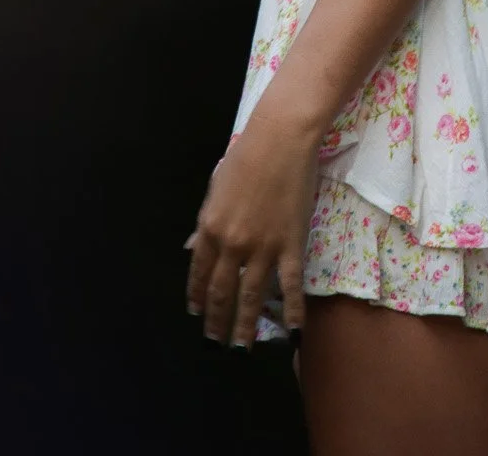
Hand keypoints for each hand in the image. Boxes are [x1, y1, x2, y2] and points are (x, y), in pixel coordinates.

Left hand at [185, 111, 317, 346]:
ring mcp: (262, 248)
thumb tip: (193, 247)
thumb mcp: (215, 188)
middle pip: (221, 292)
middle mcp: (231, 245)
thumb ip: (205, 222)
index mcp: (209, 228)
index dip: (197, 297)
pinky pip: (291, 285)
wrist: (281, 138)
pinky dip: (293, 311)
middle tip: (214, 344)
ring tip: (240, 350)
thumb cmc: (247, 155)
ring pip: (251, 296)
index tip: (198, 315)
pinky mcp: (290, 245)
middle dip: (216, 322)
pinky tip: (294, 333)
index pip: (198, 274)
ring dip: (244, 327)